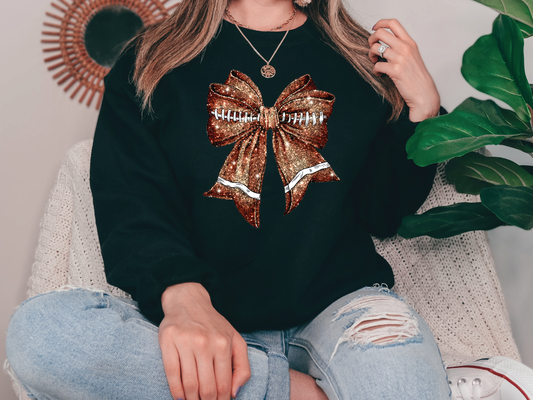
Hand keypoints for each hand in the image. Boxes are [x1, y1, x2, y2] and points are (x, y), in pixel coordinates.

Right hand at [160, 282, 250, 399]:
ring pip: (189, 384)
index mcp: (224, 344)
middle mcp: (205, 343)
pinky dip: (175, 390)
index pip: (223, 385)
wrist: (188, 301)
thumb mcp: (236, 340)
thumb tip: (234, 393)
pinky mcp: (168, 341)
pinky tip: (179, 397)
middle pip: (206, 388)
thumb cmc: (214, 325)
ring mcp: (186, 342)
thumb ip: (242, 366)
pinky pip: (171, 373)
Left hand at [369, 19, 440, 121]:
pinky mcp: (395, 70)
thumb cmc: (417, 78)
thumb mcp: (412, 57)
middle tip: (372, 49)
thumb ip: (401, 48)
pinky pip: (376, 66)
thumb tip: (385, 44)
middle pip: (380, 33)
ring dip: (371, 56)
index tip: (374, 29)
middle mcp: (405, 48)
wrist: (424, 94)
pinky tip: (380, 74)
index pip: (394, 23)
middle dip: (371, 39)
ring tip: (375, 63)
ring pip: (375, 49)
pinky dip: (375, 70)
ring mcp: (400, 58)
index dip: (380, 24)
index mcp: (410, 43)